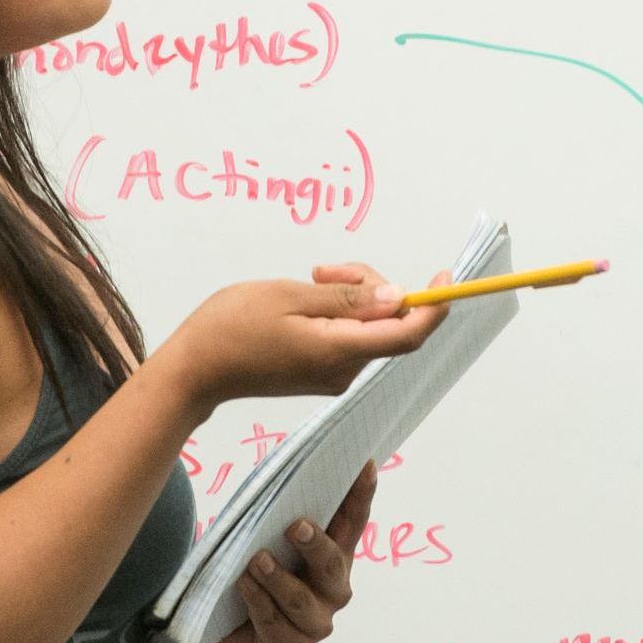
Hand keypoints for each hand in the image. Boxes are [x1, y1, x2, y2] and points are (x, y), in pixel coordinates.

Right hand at [156, 265, 441, 405]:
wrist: (195, 369)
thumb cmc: (232, 327)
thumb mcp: (290, 297)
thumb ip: (348, 299)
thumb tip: (399, 297)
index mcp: (339, 351)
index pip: (409, 334)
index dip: (435, 306)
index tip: (446, 276)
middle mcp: (344, 370)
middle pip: (388, 321)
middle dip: (371, 285)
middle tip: (328, 268)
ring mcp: (333, 374)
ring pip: (369, 325)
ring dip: (351, 295)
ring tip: (310, 278)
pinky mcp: (322, 371)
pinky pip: (349, 335)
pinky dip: (338, 311)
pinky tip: (306, 300)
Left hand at [203, 463, 374, 642]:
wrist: (216, 627)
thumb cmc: (247, 570)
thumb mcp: (262, 538)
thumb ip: (277, 515)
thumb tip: (280, 477)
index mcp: (333, 556)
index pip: (352, 521)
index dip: (361, 494)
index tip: (365, 464)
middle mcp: (333, 590)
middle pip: (332, 564)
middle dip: (316, 544)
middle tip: (296, 526)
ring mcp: (314, 622)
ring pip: (299, 598)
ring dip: (276, 577)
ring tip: (255, 561)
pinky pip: (273, 621)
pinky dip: (256, 600)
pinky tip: (242, 585)